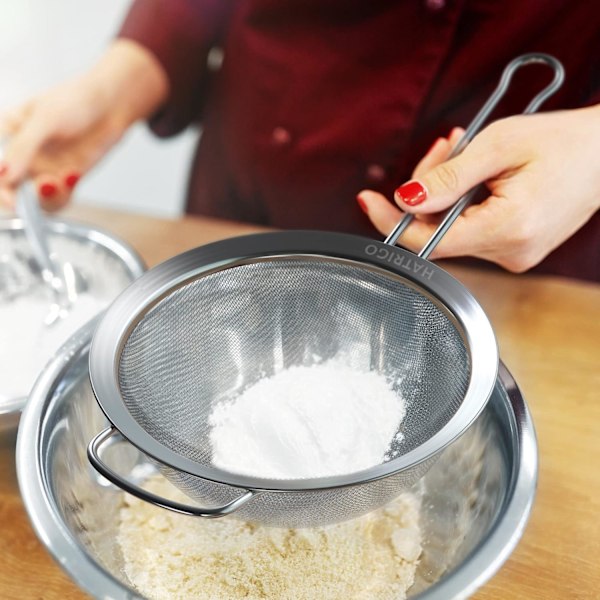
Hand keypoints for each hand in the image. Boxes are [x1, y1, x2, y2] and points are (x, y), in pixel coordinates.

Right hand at [0, 40, 167, 210]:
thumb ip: (24, 148)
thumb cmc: (76, 100)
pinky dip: (65, 192)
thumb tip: (5, 174)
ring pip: (36, 198)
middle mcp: (24, 154)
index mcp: (8, 134)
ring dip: (45, 196)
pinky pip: (60, 197)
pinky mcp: (66, 177)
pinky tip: (73, 174)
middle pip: (10, 188)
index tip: (8, 196)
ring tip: (54, 182)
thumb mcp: (45, 120)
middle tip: (24, 202)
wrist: (112, 105)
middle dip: (16, 200)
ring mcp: (45, 167)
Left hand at [358, 106, 599, 271]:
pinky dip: (463, 201)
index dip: (393, 221)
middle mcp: (510, 252)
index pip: (429, 240)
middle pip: (438, 231)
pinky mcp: (513, 249)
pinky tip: (476, 174)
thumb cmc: (564, 143)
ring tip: (465, 152)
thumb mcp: (499, 145)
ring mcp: (513, 255)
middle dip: (428, 189)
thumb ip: (448, 176)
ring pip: (452, 228)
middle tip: (444, 148)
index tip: (368, 201)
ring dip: (447, 191)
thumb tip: (406, 198)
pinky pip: (470, 229)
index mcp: (508, 229)